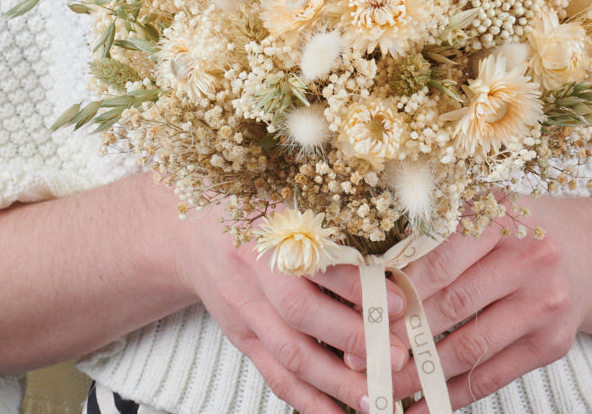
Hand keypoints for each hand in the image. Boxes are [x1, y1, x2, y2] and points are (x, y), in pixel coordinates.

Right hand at [170, 198, 408, 413]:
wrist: (192, 232)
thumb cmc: (255, 208)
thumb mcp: (289, 199)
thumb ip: (333, 220)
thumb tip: (397, 245)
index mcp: (271, 229)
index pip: (317, 262)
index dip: (358, 284)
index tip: (399, 301)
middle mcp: (253, 272)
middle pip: (301, 314)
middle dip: (353, 339)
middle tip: (396, 357)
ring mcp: (244, 311)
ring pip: (289, 354)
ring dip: (335, 383)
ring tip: (376, 399)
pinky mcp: (242, 339)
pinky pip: (274, 375)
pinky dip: (307, 401)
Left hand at [341, 195, 591, 412]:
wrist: (583, 251)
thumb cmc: (512, 229)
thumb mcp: (479, 211)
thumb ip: (432, 233)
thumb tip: (372, 274)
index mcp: (502, 217)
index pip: (442, 258)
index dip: (401, 288)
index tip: (362, 310)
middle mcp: (530, 259)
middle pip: (454, 304)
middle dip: (402, 334)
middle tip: (361, 355)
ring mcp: (545, 304)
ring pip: (471, 346)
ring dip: (422, 373)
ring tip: (383, 387)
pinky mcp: (552, 344)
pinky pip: (495, 375)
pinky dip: (455, 394)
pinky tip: (422, 405)